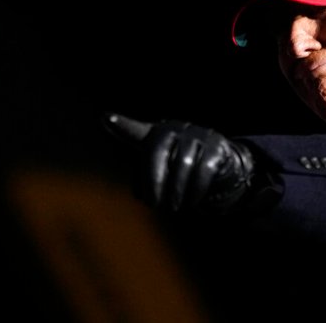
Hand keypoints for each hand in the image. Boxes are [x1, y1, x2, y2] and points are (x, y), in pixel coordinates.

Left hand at [103, 112, 255, 214]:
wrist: (219, 165)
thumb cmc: (179, 169)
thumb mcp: (159, 174)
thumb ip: (144, 182)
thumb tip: (141, 194)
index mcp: (155, 135)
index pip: (135, 131)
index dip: (121, 125)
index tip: (106, 119)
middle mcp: (174, 129)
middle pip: (157, 152)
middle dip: (154, 181)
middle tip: (154, 205)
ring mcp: (197, 134)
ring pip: (183, 163)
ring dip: (176, 189)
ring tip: (174, 207)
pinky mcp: (217, 146)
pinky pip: (204, 169)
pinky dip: (196, 189)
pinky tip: (191, 202)